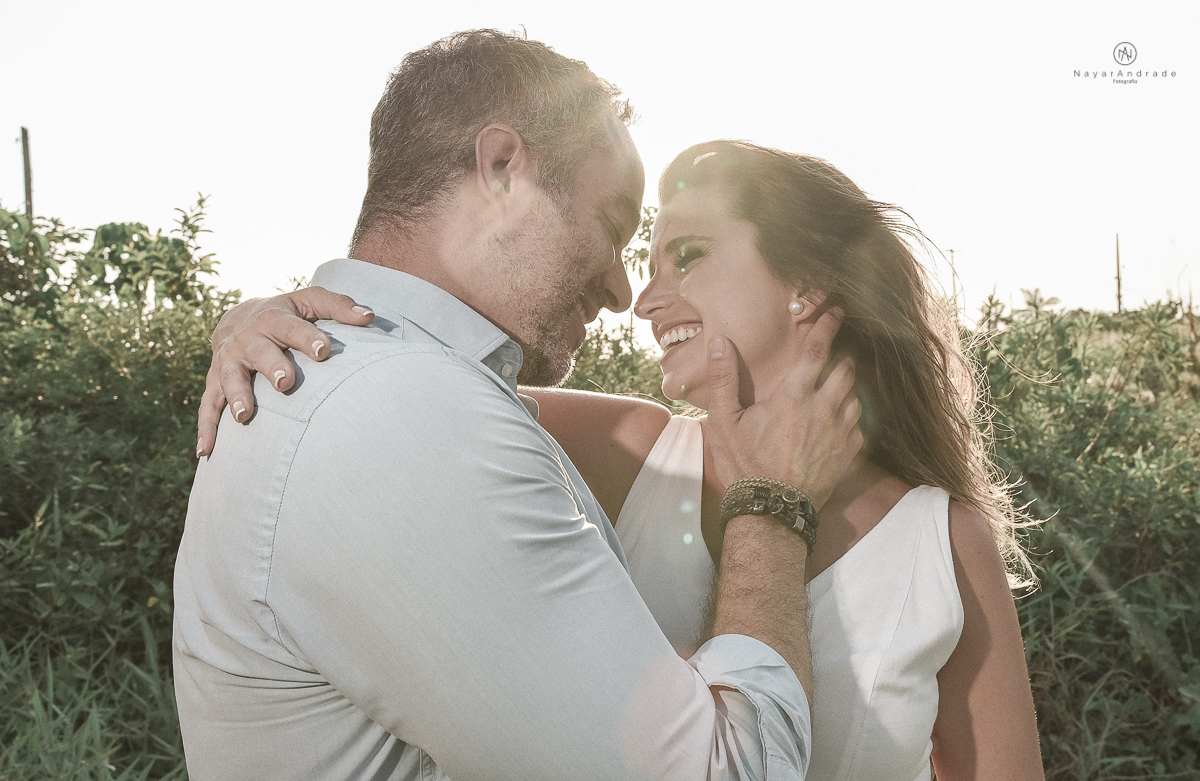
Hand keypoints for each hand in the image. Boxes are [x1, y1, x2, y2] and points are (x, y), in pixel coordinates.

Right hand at [196, 287, 373, 456]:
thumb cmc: (288, 315)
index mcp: (274, 318)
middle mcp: (248, 338)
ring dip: (236, 395)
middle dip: (271, 365)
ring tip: (244, 415)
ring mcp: (229, 361)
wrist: (239, 318)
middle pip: (260, 351)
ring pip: (230, 377)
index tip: (324, 350)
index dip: (308, 337)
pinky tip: (206, 451)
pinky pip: (208, 405)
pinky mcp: (215, 382)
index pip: (292, 327)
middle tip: (285, 382)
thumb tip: (369, 317)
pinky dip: (207, 427)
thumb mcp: (311, 302)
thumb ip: (339, 307)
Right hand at [704, 308, 862, 509]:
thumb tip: (720, 342)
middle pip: (846, 371)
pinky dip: (854, 417)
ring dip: (850, 387)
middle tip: (840, 351)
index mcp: (794, 396)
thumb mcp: (724, 421)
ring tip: (842, 384)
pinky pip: (859, 426)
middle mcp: (823, 409)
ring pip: (857, 397)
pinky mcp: (847, 455)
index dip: (828, 327)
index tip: (837, 312)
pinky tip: (843, 419)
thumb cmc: (744, 465)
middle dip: (845, 357)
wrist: (771, 511)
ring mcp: (839, 433)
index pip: (817, 351)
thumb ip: (723, 380)